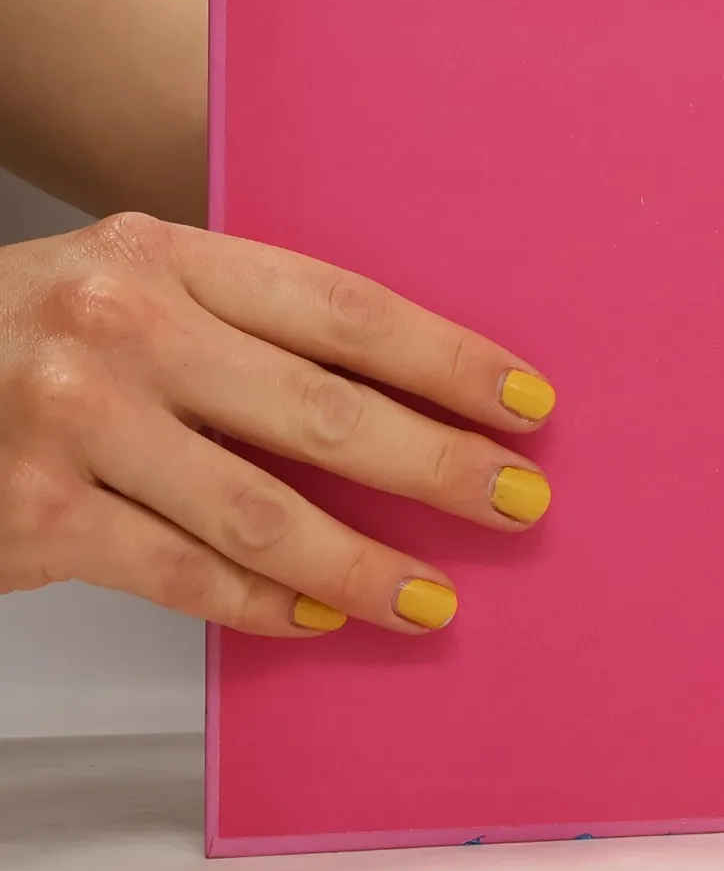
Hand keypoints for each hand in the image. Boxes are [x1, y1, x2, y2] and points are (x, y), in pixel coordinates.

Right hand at [0, 213, 555, 636]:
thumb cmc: (17, 338)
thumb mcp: (118, 290)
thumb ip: (234, 327)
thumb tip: (396, 397)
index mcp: (160, 255)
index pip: (342, 307)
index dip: (446, 359)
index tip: (526, 401)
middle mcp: (120, 327)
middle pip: (322, 408)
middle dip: (437, 464)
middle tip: (518, 502)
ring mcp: (71, 422)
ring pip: (262, 510)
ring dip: (367, 562)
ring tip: (435, 596)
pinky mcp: (33, 514)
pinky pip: (185, 574)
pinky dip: (266, 603)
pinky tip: (323, 615)